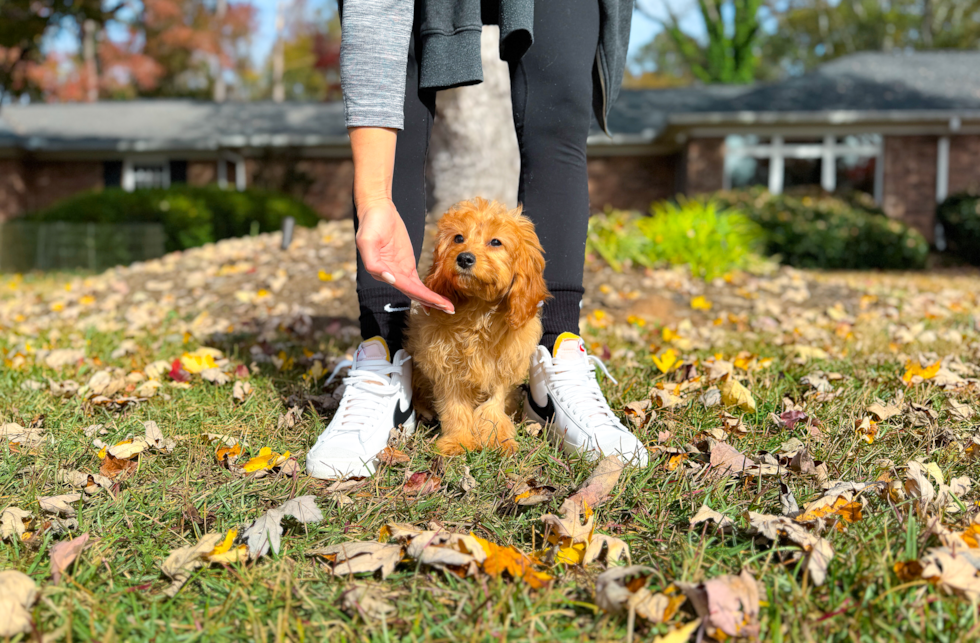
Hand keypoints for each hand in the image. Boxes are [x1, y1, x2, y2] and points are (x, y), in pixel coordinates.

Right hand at [356, 199, 454, 313]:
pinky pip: (418, 283)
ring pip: (417, 291)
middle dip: (432, 302)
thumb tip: (389, 278)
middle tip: (449, 309)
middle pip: (413, 293)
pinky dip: (427, 293)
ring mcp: (399, 272)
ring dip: (432, 300)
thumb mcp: (366, 240)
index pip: (405, 287)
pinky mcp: (406, 266)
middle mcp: (391, 276)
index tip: (436, 303)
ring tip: (448, 308)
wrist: (378, 210)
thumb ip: (373, 262)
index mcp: (381, 271)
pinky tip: (436, 301)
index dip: (421, 296)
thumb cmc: (371, 223)